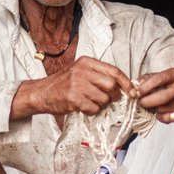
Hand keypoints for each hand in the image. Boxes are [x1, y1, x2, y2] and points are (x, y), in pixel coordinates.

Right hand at [12, 57, 134, 118]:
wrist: (42, 92)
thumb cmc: (63, 83)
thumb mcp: (79, 70)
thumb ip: (98, 74)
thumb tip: (121, 85)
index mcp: (86, 62)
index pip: (113, 71)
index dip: (126, 82)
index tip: (131, 91)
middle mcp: (82, 71)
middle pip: (111, 85)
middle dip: (113, 95)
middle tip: (108, 99)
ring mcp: (77, 85)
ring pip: (103, 99)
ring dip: (100, 104)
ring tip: (89, 102)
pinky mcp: (73, 98)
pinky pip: (93, 108)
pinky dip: (91, 111)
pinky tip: (83, 107)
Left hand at [136, 68, 173, 122]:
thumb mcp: (162, 76)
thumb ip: (148, 79)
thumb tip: (135, 85)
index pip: (158, 79)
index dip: (145, 87)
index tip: (135, 93)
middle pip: (162, 97)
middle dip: (147, 102)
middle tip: (140, 103)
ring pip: (163, 109)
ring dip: (154, 110)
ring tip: (153, 106)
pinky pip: (169, 118)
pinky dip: (162, 117)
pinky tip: (161, 113)